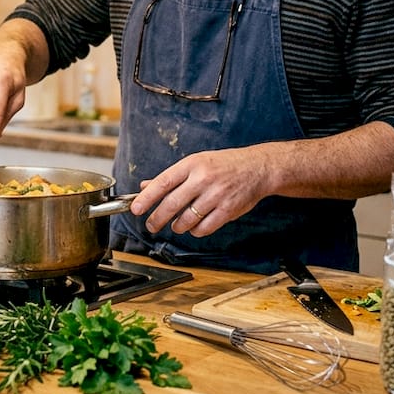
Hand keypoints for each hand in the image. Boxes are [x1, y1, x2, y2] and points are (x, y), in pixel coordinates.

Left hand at [129, 146, 274, 236]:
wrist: (257, 168)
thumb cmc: (224, 164)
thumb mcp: (196, 162)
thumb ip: (171, 176)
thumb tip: (145, 187)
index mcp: (192, 164)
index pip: (163, 182)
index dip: (146, 198)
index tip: (135, 209)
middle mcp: (203, 179)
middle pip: (172, 204)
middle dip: (157, 218)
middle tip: (151, 225)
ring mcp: (216, 195)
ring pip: (187, 219)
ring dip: (177, 226)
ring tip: (176, 225)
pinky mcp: (228, 210)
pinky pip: (204, 228)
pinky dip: (195, 231)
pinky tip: (194, 227)